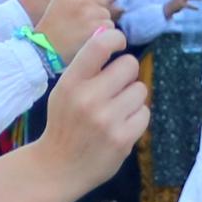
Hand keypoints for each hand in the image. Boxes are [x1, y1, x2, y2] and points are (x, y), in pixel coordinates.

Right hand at [29, 0, 110, 62]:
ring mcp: (91, 14)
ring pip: (107, 14)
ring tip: (82, 30)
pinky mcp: (99, 30)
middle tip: (80, 20)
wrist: (46, 49)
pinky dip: (103, 33)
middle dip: (96, 8)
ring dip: (99, 22)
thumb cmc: (54, 23)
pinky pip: (111, 28)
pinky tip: (88, 37)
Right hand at [40, 29, 148, 169]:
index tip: (118, 45)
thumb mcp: (63, 91)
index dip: (116, 39)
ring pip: (140, 90)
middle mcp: (89, 99)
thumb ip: (86, 66)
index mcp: (71, 83)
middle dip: (126, 74)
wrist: (58, 167)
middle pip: (129, 65)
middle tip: (116, 88)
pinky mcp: (123, 139)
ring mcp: (107, 120)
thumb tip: (109, 33)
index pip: (100, 44)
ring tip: (116, 111)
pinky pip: (144, 114)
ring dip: (132, 98)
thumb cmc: (64, 123)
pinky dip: (136, 119)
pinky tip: (120, 126)